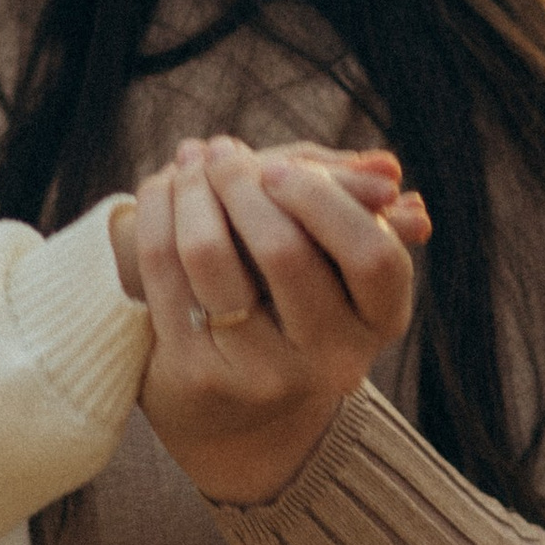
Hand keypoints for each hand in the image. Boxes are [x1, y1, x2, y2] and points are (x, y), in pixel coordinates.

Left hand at [132, 134, 423, 507]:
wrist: (232, 395)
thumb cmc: (292, 293)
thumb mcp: (333, 250)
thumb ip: (357, 200)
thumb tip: (388, 168)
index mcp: (380, 321)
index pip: (371, 255)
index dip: (324, 199)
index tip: (277, 167)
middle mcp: (332, 361)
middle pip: (285, 250)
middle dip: (241, 182)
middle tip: (219, 149)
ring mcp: (264, 375)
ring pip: (210, 252)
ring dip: (192, 189)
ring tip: (189, 159)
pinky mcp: (198, 374)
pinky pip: (164, 270)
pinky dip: (157, 213)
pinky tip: (161, 188)